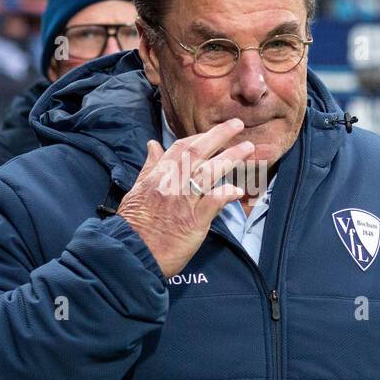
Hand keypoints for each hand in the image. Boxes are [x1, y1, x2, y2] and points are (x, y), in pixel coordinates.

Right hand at [117, 117, 253, 278]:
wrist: (131, 254)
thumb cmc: (132, 226)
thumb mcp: (136, 191)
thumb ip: (149, 168)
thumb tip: (153, 145)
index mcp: (157, 176)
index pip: (180, 148)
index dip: (200, 136)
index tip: (214, 132)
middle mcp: (171, 184)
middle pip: (197, 152)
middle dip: (219, 135)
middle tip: (237, 124)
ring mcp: (183, 201)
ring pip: (209, 172)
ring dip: (230, 157)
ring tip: (248, 148)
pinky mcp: (193, 221)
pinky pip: (212, 203)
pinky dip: (225, 194)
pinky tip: (237, 190)